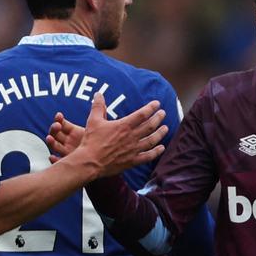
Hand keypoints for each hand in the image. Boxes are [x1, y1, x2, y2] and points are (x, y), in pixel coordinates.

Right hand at [46, 94, 167, 176]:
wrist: (90, 162)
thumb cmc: (91, 141)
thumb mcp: (93, 120)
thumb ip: (98, 106)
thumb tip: (98, 93)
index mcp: (124, 126)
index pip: (142, 114)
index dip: (151, 108)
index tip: (157, 103)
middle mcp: (132, 137)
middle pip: (150, 126)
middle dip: (158, 118)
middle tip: (163, 113)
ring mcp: (133, 149)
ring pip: (152, 140)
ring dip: (160, 134)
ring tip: (166, 128)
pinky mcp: (132, 161)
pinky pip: (148, 156)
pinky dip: (156, 152)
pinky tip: (161, 148)